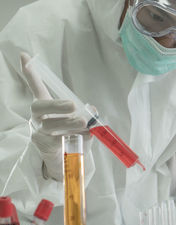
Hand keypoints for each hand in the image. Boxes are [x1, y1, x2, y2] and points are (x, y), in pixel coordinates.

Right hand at [21, 52, 92, 180]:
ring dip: (67, 123)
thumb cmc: (70, 136)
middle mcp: (38, 117)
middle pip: (39, 106)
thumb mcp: (80, 123)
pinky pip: (57, 139)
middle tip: (73, 106)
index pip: (36, 88)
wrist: (63, 161)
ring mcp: (38, 131)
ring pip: (49, 124)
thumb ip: (86, 115)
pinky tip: (85, 136)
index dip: (31, 74)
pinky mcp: (43, 145)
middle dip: (56, 104)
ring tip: (83, 123)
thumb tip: (93, 110)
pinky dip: (73, 137)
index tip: (25, 56)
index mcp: (46, 108)